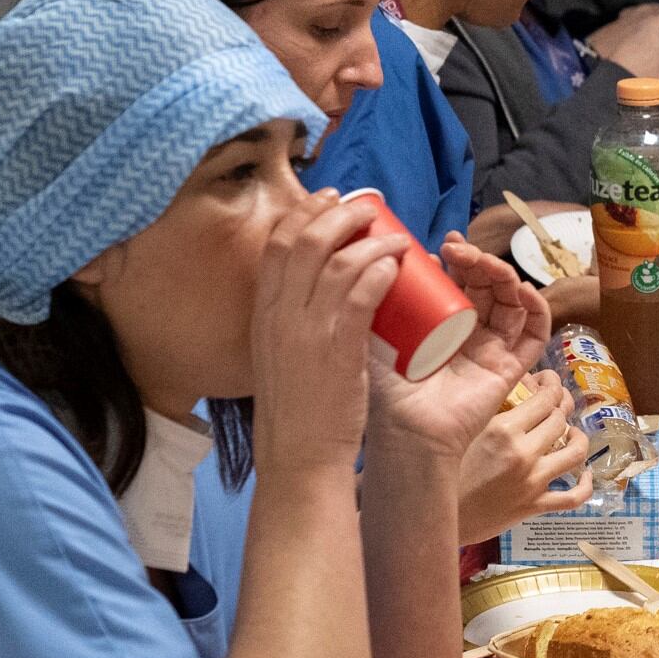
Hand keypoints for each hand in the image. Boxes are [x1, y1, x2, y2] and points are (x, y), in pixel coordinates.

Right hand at [248, 190, 401, 475]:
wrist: (297, 457)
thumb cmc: (296, 410)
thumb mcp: (278, 354)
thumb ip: (292, 322)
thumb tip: (318, 290)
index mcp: (262, 314)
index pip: (275, 244)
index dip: (303, 213)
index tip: (327, 200)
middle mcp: (279, 315)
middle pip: (304, 240)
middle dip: (337, 213)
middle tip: (365, 206)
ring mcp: (307, 331)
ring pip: (336, 260)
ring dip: (369, 238)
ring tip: (394, 236)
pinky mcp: (337, 350)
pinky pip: (360, 295)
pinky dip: (379, 270)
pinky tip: (395, 263)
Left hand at [367, 234, 548, 462]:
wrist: (407, 432)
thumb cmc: (387, 390)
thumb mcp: (377, 335)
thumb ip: (376, 299)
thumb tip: (386, 258)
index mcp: (441, 325)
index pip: (459, 282)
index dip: (458, 260)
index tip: (445, 244)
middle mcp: (469, 335)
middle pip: (487, 287)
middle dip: (478, 262)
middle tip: (459, 250)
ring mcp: (492, 350)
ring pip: (511, 301)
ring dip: (504, 275)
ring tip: (484, 264)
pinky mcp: (511, 369)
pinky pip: (534, 334)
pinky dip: (536, 307)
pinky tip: (522, 289)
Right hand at [451, 370, 598, 542]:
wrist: (437, 517)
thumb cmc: (443, 472)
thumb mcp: (463, 433)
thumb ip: (489, 412)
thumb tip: (512, 391)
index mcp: (503, 430)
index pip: (545, 398)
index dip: (553, 385)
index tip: (550, 382)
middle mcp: (523, 453)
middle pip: (560, 420)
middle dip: (562, 407)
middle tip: (556, 405)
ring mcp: (533, 481)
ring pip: (575, 452)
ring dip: (578, 438)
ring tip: (572, 433)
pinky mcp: (535, 506)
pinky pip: (574, 497)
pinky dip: (586, 484)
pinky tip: (585, 474)